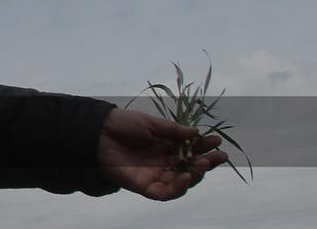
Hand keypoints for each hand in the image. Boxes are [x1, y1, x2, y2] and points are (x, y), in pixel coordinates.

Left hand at [97, 107, 228, 199]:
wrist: (98, 132)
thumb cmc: (122, 125)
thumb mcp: (151, 123)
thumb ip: (174, 131)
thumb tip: (197, 133)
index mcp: (164, 147)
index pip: (190, 151)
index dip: (204, 147)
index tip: (217, 141)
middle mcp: (162, 163)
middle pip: (189, 168)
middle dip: (206, 162)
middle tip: (219, 156)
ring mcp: (154, 175)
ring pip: (181, 183)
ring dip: (195, 175)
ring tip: (203, 164)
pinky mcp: (144, 186)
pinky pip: (164, 193)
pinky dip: (177, 189)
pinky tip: (185, 177)